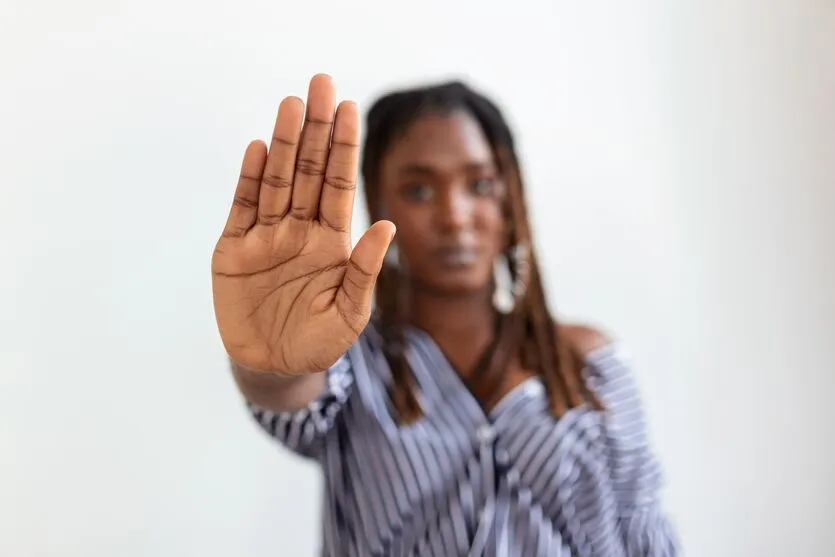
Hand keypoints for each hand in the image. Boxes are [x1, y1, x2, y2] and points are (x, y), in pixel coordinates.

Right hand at [211, 74, 394, 374]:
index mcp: (331, 241)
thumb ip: (365, 271)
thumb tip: (388, 226)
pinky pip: (242, 208)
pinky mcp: (234, 250)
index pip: (339, 184)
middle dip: (315, 129)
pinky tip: (257, 148)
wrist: (273, 367)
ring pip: (276, 181)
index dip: (343, 147)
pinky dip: (248, 179)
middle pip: (308, 171)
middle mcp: (300, 230)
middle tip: (320, 84)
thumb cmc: (319, 342)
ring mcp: (266, 237)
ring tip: (291, 105)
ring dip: (282, 144)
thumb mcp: (349, 313)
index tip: (349, 108)